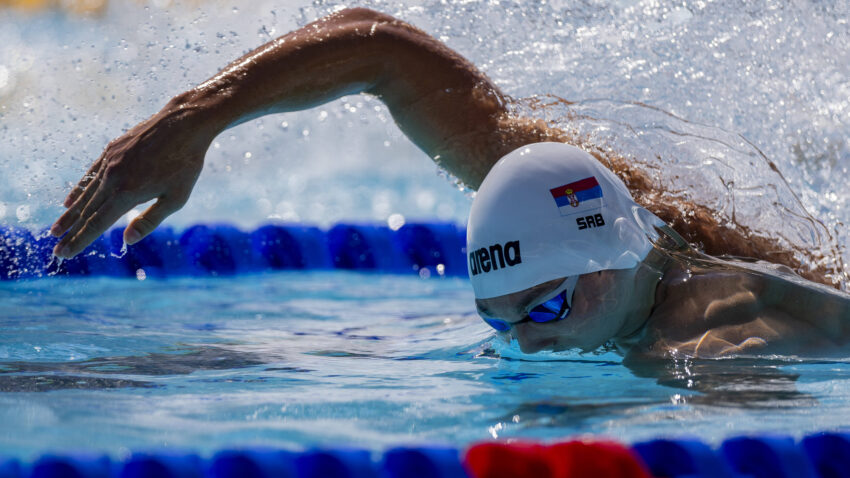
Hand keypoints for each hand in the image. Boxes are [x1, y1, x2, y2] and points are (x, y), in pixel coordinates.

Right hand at [50, 102, 213, 257]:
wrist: (183, 123)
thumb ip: (150, 220)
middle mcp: (112, 177)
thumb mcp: (176, 198)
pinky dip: (79, 190)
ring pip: (85, 193)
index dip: (80, 240)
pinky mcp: (111, 150)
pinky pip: (90, 175)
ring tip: (57, 229)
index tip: (64, 254)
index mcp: (127, 193)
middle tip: (56, 249)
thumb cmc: (185, 164)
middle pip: (86, 211)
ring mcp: (109, 162)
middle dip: (71, 232)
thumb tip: (128, 240)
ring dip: (70, 213)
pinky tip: (70, 201)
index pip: (97, 223)